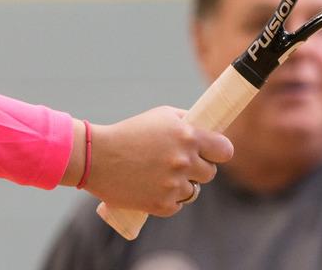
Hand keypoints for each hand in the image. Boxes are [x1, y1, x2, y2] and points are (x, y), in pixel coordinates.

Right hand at [79, 107, 233, 215]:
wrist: (96, 158)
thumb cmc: (129, 133)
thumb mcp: (161, 116)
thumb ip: (188, 121)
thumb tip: (210, 128)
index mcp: (188, 136)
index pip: (225, 150)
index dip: (219, 152)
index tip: (212, 153)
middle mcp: (184, 161)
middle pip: (210, 173)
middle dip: (198, 169)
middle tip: (179, 164)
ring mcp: (174, 185)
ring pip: (193, 191)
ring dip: (183, 185)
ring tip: (160, 176)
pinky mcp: (162, 205)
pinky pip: (177, 205)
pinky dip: (168, 199)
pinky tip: (152, 188)